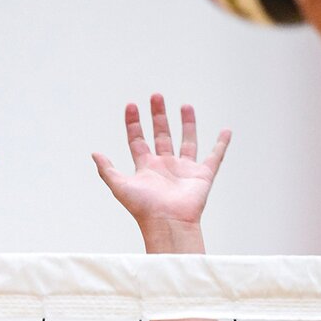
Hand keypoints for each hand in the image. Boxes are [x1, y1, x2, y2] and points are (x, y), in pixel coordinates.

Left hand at [92, 96, 229, 252]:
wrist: (168, 223)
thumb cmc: (144, 209)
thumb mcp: (120, 186)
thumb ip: (107, 170)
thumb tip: (94, 154)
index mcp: (146, 168)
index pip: (138, 140)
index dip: (133, 123)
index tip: (132, 106)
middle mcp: (165, 166)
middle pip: (161, 135)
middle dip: (158, 116)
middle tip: (156, 96)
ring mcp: (184, 170)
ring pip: (187, 141)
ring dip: (186, 123)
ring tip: (185, 105)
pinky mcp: (202, 175)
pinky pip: (215, 156)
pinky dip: (221, 144)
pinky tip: (226, 131)